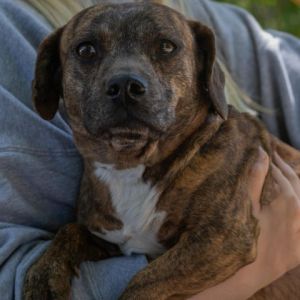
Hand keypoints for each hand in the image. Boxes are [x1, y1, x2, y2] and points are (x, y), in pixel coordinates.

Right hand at [249, 150, 299, 287]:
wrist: (249, 272)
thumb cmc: (244, 235)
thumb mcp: (247, 205)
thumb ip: (256, 179)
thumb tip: (262, 155)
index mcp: (288, 206)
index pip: (284, 179)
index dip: (276, 165)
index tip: (268, 155)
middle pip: (299, 188)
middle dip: (287, 171)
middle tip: (276, 159)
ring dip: (295, 188)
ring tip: (285, 176)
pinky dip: (298, 209)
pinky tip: (291, 204)